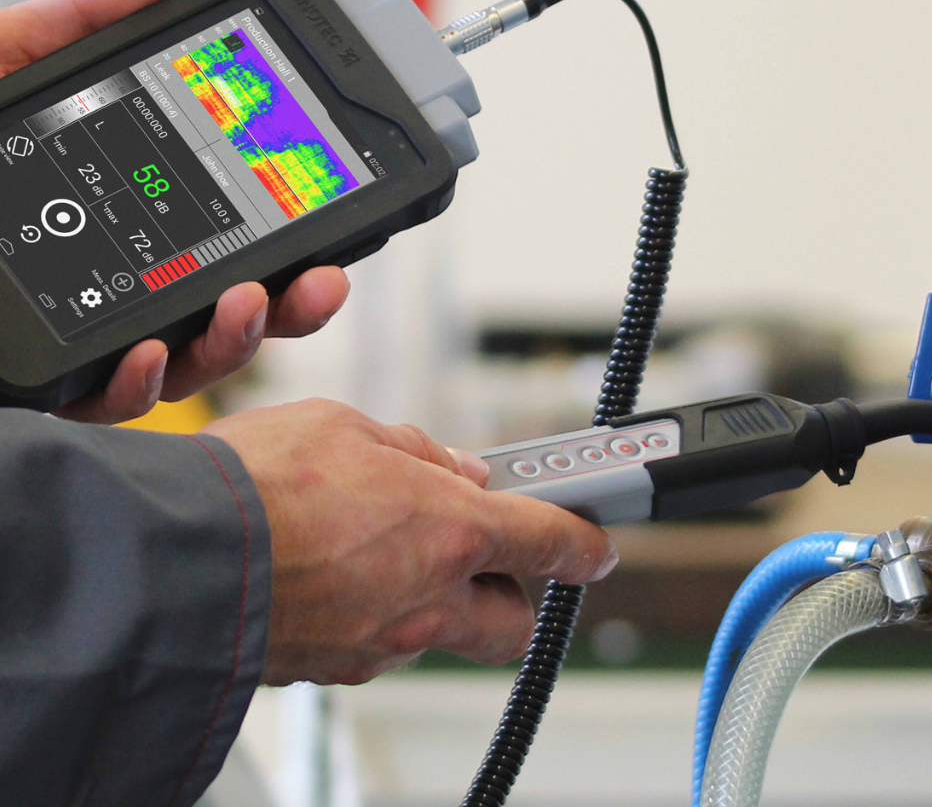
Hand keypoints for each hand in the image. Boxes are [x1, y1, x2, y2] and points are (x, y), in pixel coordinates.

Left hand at [0, 0, 351, 422]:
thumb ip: (73, 22)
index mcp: (118, 210)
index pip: (222, 226)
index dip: (284, 229)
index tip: (326, 217)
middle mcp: (113, 278)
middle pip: (229, 302)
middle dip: (292, 298)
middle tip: (322, 277)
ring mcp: (81, 335)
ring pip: (189, 360)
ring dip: (238, 336)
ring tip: (248, 299)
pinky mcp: (42, 382)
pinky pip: (111, 400)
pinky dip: (143, 381)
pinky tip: (148, 349)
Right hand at [201, 399, 618, 684]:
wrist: (169, 560)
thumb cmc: (255, 484)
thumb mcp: (346, 428)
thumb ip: (414, 452)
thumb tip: (451, 470)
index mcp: (448, 529)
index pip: (549, 542)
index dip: (584, 541)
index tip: (595, 541)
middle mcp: (426, 599)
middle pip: (511, 620)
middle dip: (512, 588)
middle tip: (481, 548)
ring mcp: (380, 644)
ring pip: (442, 634)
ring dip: (437, 596)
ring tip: (384, 547)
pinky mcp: (333, 669)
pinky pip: (378, 644)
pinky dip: (378, 612)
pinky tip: (337, 573)